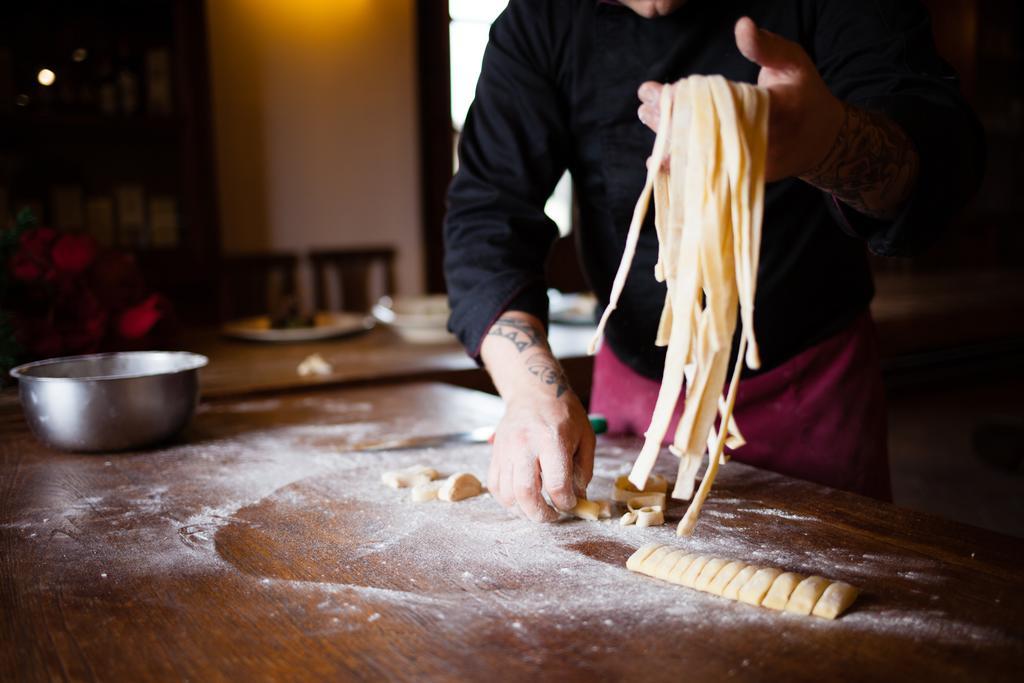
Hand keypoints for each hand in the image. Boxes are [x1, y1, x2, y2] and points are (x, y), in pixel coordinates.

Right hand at [487, 390, 595, 521]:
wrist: (533, 392)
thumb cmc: (563, 413)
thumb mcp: (585, 437)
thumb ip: (583, 471)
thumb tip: (578, 499)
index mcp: (552, 440)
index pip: (556, 484)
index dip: (566, 503)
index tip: (571, 504)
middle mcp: (525, 445)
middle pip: (526, 493)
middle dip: (541, 515)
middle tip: (552, 517)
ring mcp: (506, 450)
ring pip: (507, 494)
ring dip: (523, 510)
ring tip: (537, 510)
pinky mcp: (495, 454)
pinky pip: (495, 486)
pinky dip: (507, 500)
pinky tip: (521, 500)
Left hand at [636, 16, 843, 181]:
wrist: (817, 141)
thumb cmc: (803, 95)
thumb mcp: (792, 62)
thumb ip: (766, 47)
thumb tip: (742, 25)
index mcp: (776, 112)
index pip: (728, 106)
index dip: (693, 100)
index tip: (667, 88)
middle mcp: (760, 144)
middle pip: (706, 134)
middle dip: (671, 117)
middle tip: (645, 100)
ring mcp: (748, 166)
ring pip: (702, 156)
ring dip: (669, 137)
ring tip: (646, 114)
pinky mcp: (740, 179)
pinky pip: (705, 174)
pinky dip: (680, 164)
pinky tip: (655, 159)